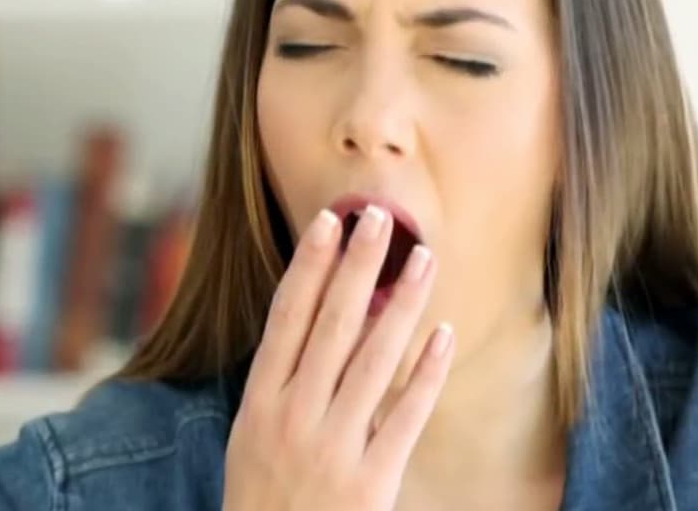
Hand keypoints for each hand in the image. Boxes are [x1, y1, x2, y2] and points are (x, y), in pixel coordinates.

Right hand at [222, 205, 453, 510]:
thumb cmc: (264, 500)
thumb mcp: (253, 439)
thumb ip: (282, 385)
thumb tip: (315, 319)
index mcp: (260, 404)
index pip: (286, 318)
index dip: (309, 266)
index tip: (329, 222)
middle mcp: (293, 418)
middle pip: (332, 325)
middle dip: (357, 265)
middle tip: (380, 216)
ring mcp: (332, 448)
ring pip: (374, 359)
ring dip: (402, 303)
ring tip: (423, 258)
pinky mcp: (371, 481)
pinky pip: (406, 416)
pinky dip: (426, 373)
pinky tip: (444, 335)